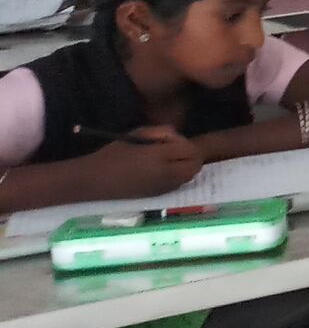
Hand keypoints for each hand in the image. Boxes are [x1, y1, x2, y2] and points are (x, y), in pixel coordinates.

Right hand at [81, 135, 204, 197]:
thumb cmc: (111, 155)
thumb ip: (159, 132)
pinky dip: (178, 176)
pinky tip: (161, 170)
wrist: (93, 181)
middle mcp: (164, 173)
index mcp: (157, 156)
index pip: (189, 149)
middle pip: (195, 165)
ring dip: (185, 166)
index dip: (183, 142)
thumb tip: (176, 135)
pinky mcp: (157, 195)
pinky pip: (179, 184)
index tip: (169, 140)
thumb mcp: (135, 135)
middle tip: (174, 150)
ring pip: (190, 176)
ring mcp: (162, 187)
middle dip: (190, 155)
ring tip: (167, 160)